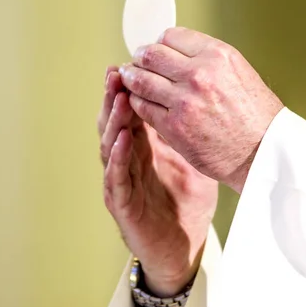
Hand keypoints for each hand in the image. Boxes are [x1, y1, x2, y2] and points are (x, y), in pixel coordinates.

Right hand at [98, 66, 217, 298]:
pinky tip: (121, 138)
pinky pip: (116, 177)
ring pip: (110, 143)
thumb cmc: (185, 201)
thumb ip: (184, 129)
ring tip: (118, 96)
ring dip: (113, 119)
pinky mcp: (122, 203)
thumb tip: (195, 94)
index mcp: (143, 145)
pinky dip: (117, 156)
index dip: (130, 87)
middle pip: (116, 121)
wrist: (182, 243)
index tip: (134, 63)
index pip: (132, 110)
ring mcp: (121, 179)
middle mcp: (127, 158)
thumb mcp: (189, 157)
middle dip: (115, 95)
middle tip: (117, 71)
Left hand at [118, 28, 283, 192]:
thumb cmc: (255, 116)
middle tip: (135, 63)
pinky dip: (136, 102)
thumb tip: (177, 53)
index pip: (170, 36)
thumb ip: (207, 59)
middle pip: (150, 54)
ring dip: (131, 78)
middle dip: (140, 58)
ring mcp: (184, 100)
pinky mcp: (173, 126)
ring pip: (140, 80)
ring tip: (129, 79)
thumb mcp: (238, 72)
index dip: (159, 43)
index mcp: (217, 55)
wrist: (264, 153)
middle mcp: (199, 74)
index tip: (156, 51)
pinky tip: (139, 101)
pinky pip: (142, 106)